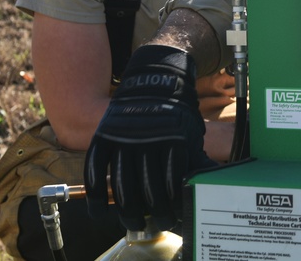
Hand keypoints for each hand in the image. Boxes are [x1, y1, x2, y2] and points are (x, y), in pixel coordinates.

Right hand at [84, 45, 214, 229]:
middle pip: (147, 189)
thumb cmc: (177, 109)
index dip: (172, 205)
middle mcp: (147, 139)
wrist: (155, 77)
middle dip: (154, 213)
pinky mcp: (105, 136)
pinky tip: (98, 212)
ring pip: (122, 184)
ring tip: (134, 222)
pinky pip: (95, 170)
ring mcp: (123, 138)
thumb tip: (206, 183)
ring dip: (128, 210)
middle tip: (159, 224)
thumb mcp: (191, 130)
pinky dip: (95, 194)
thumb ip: (194, 158)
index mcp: (173, 139)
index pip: (172, 183)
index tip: (174, 218)